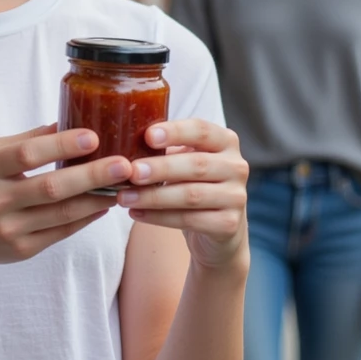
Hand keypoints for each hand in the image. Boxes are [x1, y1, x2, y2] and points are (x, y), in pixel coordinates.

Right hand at [0, 124, 130, 273]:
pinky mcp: (21, 250)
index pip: (28, 155)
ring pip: (61, 213)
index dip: (61, 146)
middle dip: (91, 175)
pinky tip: (103, 205)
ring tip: (122, 185)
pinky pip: (61, 233)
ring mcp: (8, 228)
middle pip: (51, 187)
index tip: (93, 137)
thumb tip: (69, 122)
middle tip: (124, 165)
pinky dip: (85, 218)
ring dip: (96, 199)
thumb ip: (26, 140)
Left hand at [116, 120, 248, 272]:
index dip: (176, 132)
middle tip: (131, 172)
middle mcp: (236, 167)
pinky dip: (160, 218)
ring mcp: (236, 197)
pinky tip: (137, 214)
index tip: (149, 136)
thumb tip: (123, 142)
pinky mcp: (229, 224)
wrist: (219, 229)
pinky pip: (190, 220)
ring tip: (124, 197)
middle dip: (160, 168)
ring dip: (153, 196)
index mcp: (225, 141)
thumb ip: (164, 149)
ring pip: (191, 195)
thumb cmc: (193, 184)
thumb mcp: (184, 161)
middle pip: (197, 165)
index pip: (202, 130)